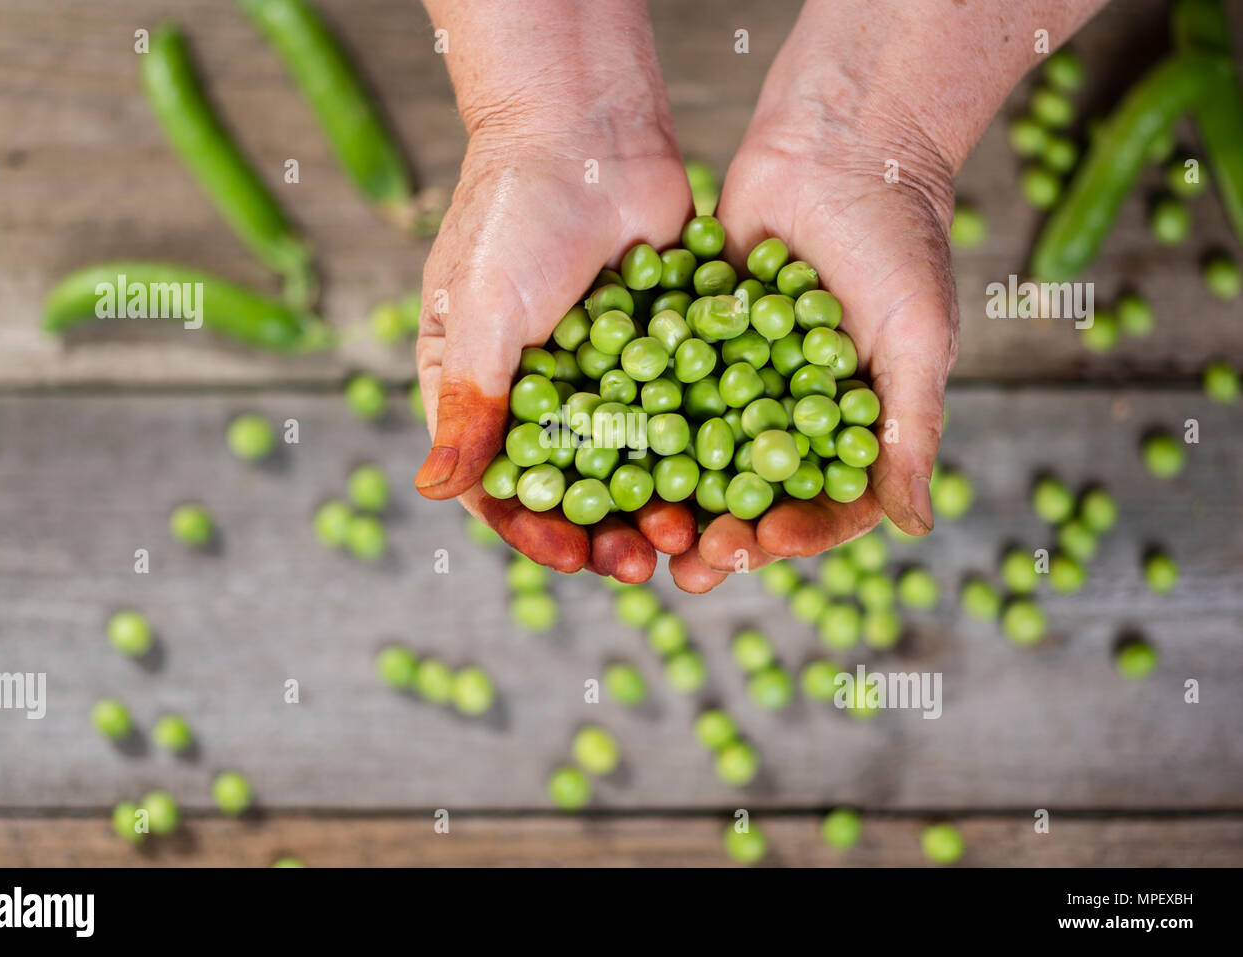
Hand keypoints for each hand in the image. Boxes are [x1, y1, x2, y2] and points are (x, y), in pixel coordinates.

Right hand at [413, 121, 698, 580]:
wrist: (587, 126)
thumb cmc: (514, 213)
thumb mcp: (483, 313)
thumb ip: (469, 403)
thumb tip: (432, 493)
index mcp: (480, 392)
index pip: (502, 484)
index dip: (535, 529)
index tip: (574, 559)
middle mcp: (542, 394)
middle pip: (574, 486)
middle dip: (607, 531)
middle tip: (645, 563)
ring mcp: (604, 375)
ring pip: (633, 461)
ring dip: (658, 503)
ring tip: (692, 534)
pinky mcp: (659, 352)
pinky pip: (678, 414)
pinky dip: (699, 451)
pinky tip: (729, 482)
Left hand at [670, 104, 958, 592]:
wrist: (841, 138)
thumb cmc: (897, 237)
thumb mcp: (914, 337)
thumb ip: (910, 431)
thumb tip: (914, 528)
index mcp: (855, 423)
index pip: (828, 502)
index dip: (798, 533)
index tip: (763, 546)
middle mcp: (795, 410)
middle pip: (757, 493)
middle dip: (724, 533)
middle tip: (688, 563)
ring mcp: (743, 377)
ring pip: (704, 455)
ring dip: (676, 497)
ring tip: (642, 531)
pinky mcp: (697, 339)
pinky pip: (668, 390)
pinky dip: (643, 424)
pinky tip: (609, 452)